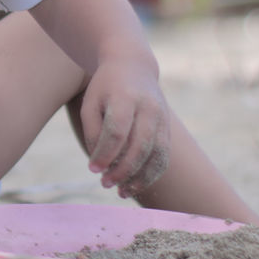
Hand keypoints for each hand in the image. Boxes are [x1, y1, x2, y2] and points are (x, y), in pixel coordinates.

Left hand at [79, 57, 170, 197]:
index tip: (92, 169)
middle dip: (122, 170)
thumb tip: (98, 165)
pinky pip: (163, 156)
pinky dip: (151, 175)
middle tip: (105, 184)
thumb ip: (92, 131)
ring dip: (140, 178)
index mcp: (125, 97)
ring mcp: (162, 118)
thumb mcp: (90, 102)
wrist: (133, 66)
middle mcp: (149, 107)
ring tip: (121, 192)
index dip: (105, 154)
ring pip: (156, 155)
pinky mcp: (167, 128)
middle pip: (140, 146)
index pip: (117, 131)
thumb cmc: (105, 87)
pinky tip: (134, 185)